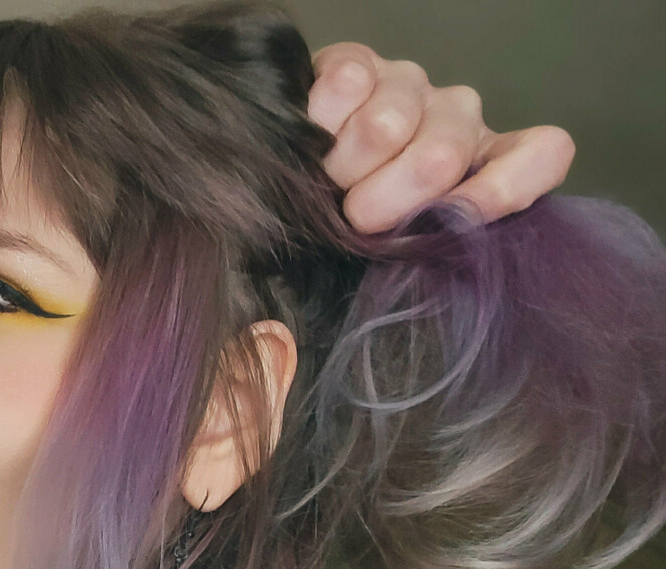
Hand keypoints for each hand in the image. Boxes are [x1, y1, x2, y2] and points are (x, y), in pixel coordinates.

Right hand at [306, 42, 575, 231]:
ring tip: (326, 180)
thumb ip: (426, 246)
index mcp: (480, 163)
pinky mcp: (357, 62)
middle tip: (354, 217)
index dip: (503, 188)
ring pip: (384, 126)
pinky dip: (320, 123)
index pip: (543, 153)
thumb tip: (436, 249)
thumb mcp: (391, 247)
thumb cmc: (343, 219)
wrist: (280, 177)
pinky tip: (313, 136)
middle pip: (440, 155)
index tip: (459, 220)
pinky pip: (346, 85)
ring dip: (341, 168)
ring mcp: (408, 84)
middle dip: (384, 200)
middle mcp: (454, 114)